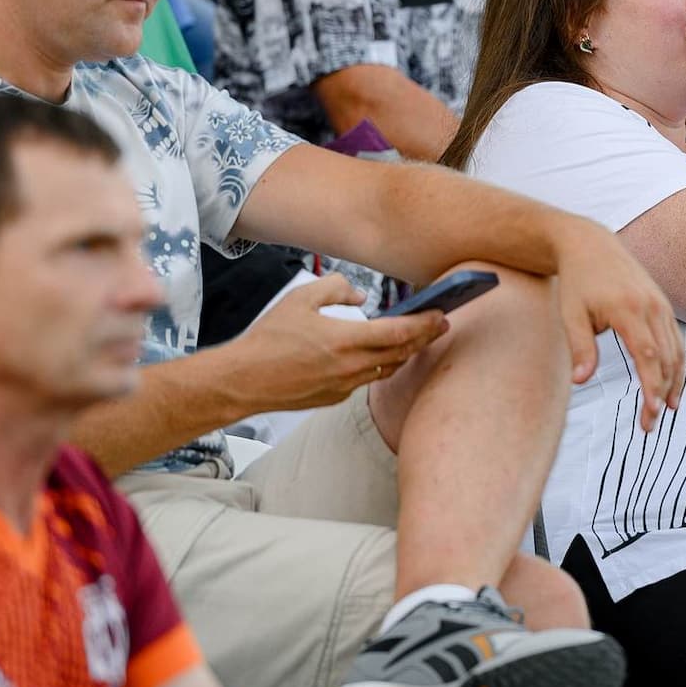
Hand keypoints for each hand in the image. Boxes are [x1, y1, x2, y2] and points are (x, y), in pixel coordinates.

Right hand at [231, 273, 449, 410]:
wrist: (244, 380)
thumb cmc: (268, 340)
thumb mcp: (300, 299)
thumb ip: (335, 289)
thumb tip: (357, 295)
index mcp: (346, 340)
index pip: (399, 333)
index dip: (425, 323)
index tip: (441, 314)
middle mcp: (350, 367)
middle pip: (402, 353)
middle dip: (425, 338)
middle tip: (441, 325)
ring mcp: (344, 386)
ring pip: (387, 369)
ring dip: (405, 353)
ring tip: (417, 339)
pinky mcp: (334, 397)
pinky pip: (366, 380)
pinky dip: (380, 365)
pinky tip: (380, 356)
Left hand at [552, 222, 685, 431]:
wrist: (591, 245)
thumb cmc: (577, 281)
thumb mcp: (571, 314)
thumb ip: (580, 347)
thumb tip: (581, 381)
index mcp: (628, 308)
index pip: (647, 353)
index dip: (652, 384)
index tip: (650, 411)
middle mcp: (651, 306)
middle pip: (665, 357)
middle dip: (661, 393)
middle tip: (649, 425)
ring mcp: (661, 305)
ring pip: (676, 351)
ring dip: (674, 383)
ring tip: (666, 411)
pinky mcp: (664, 306)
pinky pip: (676, 341)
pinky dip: (677, 365)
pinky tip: (672, 386)